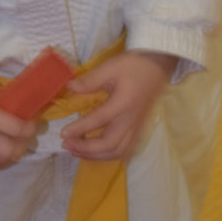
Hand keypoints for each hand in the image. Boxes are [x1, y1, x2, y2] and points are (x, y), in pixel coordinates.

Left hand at [60, 51, 175, 160]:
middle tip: (66, 144)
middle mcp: (131, 120)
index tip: (63, 133)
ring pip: (118, 152)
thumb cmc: (134, 65)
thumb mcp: (110, 67)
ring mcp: (137, 127)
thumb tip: (69, 88)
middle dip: (87, 149)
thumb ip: (90, 80)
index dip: (80, 129)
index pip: (99, 121)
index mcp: (123, 103)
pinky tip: (96, 152)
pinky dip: (109, 154)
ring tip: (77, 151)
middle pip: (110, 144)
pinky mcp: (139, 129)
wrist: (158, 66)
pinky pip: (126, 150)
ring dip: (96, 155)